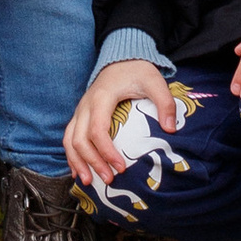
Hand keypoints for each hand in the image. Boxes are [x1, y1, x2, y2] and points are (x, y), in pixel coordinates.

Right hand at [65, 56, 178, 189]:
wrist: (121, 59)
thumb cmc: (137, 71)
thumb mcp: (154, 82)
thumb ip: (164, 103)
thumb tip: (171, 129)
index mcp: (102, 98)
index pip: (98, 130)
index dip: (107, 151)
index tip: (121, 168)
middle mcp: (86, 105)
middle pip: (80, 139)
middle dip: (92, 162)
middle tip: (108, 179)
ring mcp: (81, 110)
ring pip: (69, 139)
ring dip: (77, 162)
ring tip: (87, 181)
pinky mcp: (80, 114)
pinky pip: (69, 137)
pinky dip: (72, 155)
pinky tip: (78, 171)